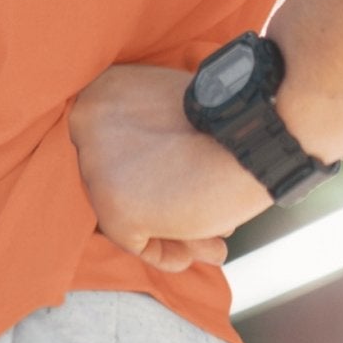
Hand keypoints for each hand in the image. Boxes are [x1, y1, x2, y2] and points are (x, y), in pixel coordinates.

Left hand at [67, 63, 275, 273]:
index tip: (177, 189)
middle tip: (201, 228)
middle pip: (116, 180)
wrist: (254, 134)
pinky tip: (195, 250)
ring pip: (123, 212)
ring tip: (210, 244)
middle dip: (162, 208)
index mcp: (105, 89)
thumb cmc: (228, 125)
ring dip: (169, 232)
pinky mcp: (113, 205)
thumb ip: (157, 142)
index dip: (146, 176)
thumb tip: (155, 185)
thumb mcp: (178, 118)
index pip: (110, 146)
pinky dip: (165, 253)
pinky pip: (133, 242)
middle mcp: (88, 120)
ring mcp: (97, 163)